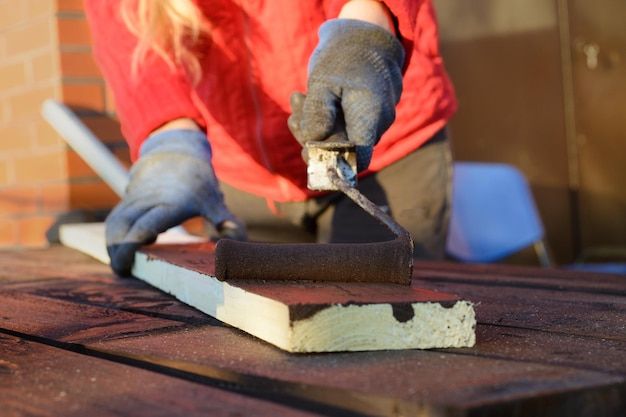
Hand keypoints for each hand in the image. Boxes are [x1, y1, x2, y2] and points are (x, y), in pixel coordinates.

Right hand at [106, 130, 246, 275]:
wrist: (177, 153)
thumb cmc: (198, 184)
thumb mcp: (215, 201)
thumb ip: (228, 223)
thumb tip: (237, 241)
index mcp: (172, 204)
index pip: (145, 226)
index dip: (132, 245)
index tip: (127, 265)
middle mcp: (149, 200)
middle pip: (123, 226)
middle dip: (118, 251)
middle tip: (123, 272)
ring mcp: (136, 198)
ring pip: (115, 222)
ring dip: (112, 245)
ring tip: (121, 265)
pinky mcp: (127, 198)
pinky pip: (114, 218)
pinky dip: (113, 236)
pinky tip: (120, 251)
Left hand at [288, 19, 403, 170]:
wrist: (364, 35)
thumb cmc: (344, 56)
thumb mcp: (323, 80)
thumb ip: (318, 113)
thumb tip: (313, 144)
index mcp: (372, 116)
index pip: (357, 159)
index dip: (332, 162)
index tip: (306, 150)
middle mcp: (377, 124)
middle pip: (342, 150)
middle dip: (312, 136)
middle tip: (293, 114)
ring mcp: (372, 121)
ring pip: (338, 137)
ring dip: (312, 124)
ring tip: (297, 98)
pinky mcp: (362, 117)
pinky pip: (340, 126)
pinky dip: (320, 117)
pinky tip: (304, 100)